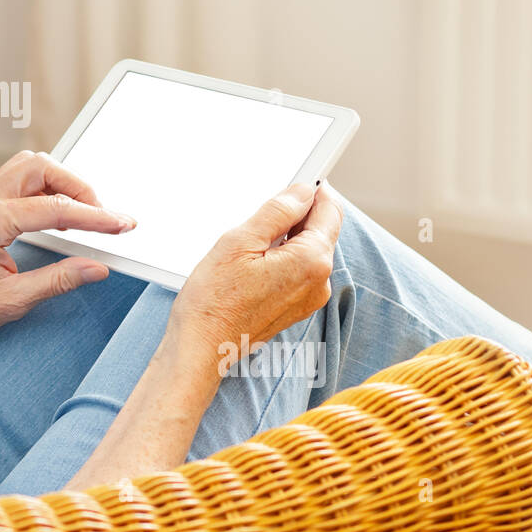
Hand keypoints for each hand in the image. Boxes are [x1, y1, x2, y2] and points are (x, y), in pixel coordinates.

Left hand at [0, 150, 135, 343]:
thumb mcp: (12, 300)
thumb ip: (58, 280)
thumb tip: (95, 268)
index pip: (53, 208)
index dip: (93, 216)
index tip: (119, 224)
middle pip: (41, 167)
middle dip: (78, 186)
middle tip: (102, 216)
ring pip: (29, 167)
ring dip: (61, 182)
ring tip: (84, 213)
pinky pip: (19, 180)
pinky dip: (45, 189)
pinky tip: (59, 215)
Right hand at [169, 180, 343, 357]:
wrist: (201, 348)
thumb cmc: (213, 300)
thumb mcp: (240, 241)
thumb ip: (278, 211)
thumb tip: (302, 192)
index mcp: (311, 261)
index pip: (329, 210)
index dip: (312, 191)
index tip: (295, 183)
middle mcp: (319, 281)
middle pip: (321, 230)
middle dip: (297, 215)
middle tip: (260, 215)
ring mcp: (310, 298)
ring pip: (309, 250)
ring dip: (287, 237)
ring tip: (250, 244)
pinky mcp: (297, 308)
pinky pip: (299, 270)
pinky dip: (282, 258)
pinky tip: (253, 263)